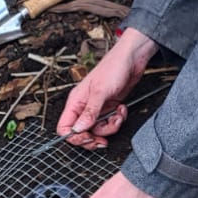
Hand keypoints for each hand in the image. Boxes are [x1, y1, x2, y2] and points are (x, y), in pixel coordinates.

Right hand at [59, 29, 157, 148]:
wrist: (132, 59)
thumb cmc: (113, 67)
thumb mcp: (101, 91)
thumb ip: (90, 112)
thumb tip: (78, 129)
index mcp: (76, 102)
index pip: (65, 127)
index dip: (74, 137)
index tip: (88, 138)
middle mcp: (84, 106)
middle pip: (82, 133)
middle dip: (95, 137)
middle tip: (104, 138)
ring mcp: (98, 108)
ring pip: (99, 129)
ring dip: (110, 127)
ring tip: (117, 116)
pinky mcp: (109, 107)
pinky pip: (110, 122)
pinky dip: (118, 119)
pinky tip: (121, 109)